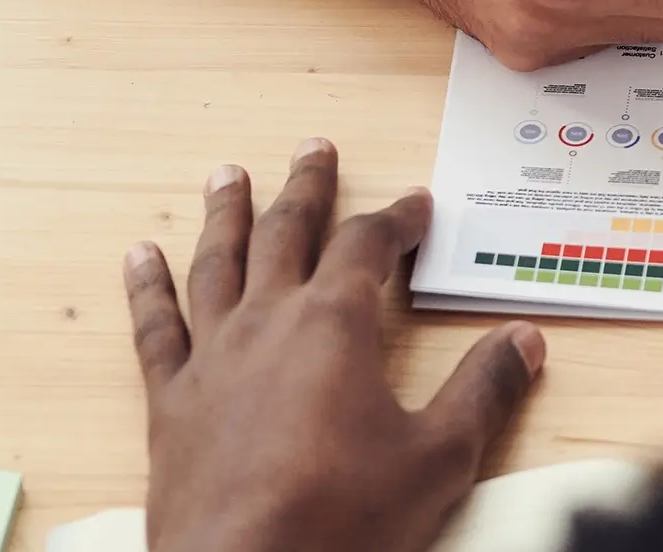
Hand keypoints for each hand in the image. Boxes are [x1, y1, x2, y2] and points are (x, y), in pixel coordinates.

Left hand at [126, 140, 544, 551]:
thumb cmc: (342, 519)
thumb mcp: (438, 458)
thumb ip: (483, 392)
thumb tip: (524, 342)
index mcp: (336, 325)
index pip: (370, 246)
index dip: (397, 219)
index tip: (417, 205)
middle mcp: (268, 324)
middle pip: (288, 234)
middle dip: (307, 189)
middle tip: (314, 149)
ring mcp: (211, 359)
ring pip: (217, 264)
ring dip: (225, 215)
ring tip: (226, 175)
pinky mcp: (171, 402)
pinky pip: (156, 328)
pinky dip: (148, 289)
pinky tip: (138, 258)